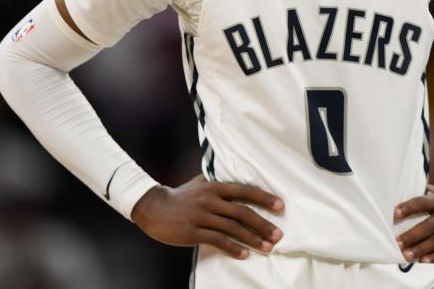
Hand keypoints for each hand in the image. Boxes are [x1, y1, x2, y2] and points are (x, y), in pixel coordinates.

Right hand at [131, 175, 284, 258]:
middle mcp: (210, 200)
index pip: (244, 191)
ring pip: (232, 228)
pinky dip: (233, 248)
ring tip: (268, 247)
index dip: (264, 198)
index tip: (280, 206)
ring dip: (252, 239)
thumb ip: (218, 182)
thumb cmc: (180, 196)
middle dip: (263, 224)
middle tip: (279, 234)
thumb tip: (237, 177)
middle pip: (242, 212)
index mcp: (214, 187)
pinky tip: (245, 254)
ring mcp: (201, 216)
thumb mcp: (199, 183)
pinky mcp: (192, 232)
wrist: (153, 207)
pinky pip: (217, 241)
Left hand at [394, 183, 433, 263]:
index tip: (395, 213)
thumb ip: (427, 194)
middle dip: (412, 236)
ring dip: (421, 249)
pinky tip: (425, 260)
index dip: (409, 207)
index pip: (424, 202)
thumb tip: (404, 190)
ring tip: (407, 255)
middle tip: (397, 244)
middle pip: (429, 225)